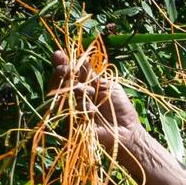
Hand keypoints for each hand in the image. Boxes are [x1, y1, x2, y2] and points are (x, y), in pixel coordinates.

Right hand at [47, 49, 147, 173]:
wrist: (128, 129)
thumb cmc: (120, 107)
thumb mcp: (109, 86)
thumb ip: (93, 76)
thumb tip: (81, 58)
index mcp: (85, 85)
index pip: (70, 72)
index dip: (63, 63)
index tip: (58, 55)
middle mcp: (76, 96)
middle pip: (61, 82)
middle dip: (62, 73)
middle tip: (65, 69)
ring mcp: (74, 110)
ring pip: (65, 95)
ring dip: (77, 90)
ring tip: (89, 92)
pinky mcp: (75, 124)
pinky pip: (73, 112)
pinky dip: (84, 108)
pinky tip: (93, 109)